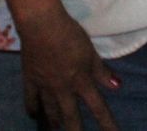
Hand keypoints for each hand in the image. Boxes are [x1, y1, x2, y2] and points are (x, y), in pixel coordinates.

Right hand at [18, 5, 120, 130]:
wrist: (41, 26)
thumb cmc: (70, 35)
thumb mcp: (90, 52)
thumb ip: (102, 71)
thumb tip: (117, 86)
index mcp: (81, 81)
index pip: (98, 107)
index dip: (107, 123)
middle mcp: (63, 89)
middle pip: (70, 116)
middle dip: (75, 130)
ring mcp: (44, 86)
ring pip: (50, 110)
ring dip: (55, 122)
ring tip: (56, 129)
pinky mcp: (29, 79)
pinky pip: (30, 99)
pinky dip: (32, 108)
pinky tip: (33, 115)